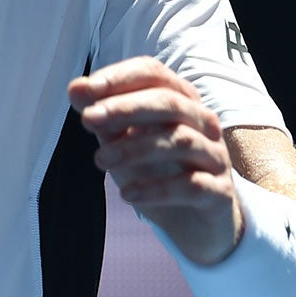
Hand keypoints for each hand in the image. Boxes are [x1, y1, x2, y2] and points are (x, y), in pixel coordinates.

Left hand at [68, 56, 241, 264]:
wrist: (194, 223)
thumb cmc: (156, 171)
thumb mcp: (124, 142)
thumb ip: (104, 116)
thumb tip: (75, 89)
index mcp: (180, 100)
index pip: (153, 73)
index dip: (119, 78)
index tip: (85, 90)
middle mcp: (203, 122)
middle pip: (169, 103)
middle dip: (125, 108)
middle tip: (88, 120)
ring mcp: (216, 156)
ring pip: (180, 141)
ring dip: (134, 148)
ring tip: (100, 161)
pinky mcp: (220, 193)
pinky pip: (193, 185)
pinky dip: (158, 189)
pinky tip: (129, 195)